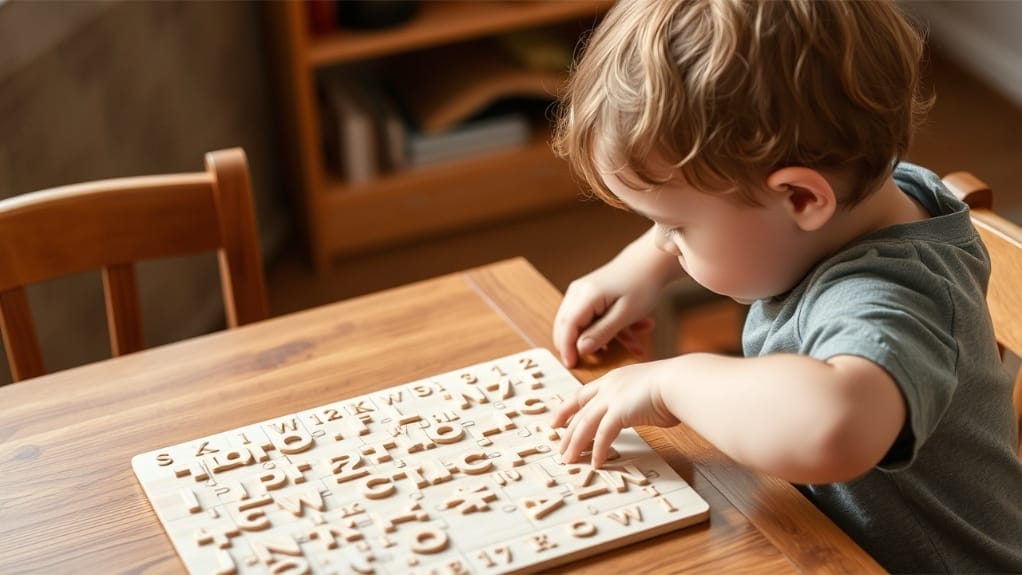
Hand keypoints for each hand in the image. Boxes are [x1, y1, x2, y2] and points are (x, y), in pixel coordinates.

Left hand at [552, 361, 678, 467]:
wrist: (681, 382)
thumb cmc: (673, 386)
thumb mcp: (648, 390)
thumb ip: (637, 401)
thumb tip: (641, 412)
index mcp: (614, 379)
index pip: (583, 395)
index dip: (568, 409)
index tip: (557, 420)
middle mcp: (609, 386)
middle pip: (579, 410)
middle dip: (566, 430)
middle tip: (559, 447)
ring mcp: (612, 397)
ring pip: (585, 424)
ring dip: (576, 444)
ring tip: (569, 460)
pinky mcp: (619, 411)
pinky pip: (603, 435)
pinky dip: (599, 450)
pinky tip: (597, 463)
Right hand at [553, 265, 661, 367]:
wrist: (650, 262)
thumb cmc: (642, 285)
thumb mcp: (625, 314)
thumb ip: (602, 332)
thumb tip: (580, 349)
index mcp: (586, 295)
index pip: (567, 326)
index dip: (567, 348)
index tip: (572, 365)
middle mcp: (579, 292)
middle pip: (567, 326)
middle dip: (580, 346)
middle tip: (592, 363)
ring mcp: (583, 292)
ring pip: (583, 324)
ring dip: (606, 338)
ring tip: (635, 345)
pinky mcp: (591, 295)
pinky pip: (593, 318)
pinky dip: (611, 329)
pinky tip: (634, 333)